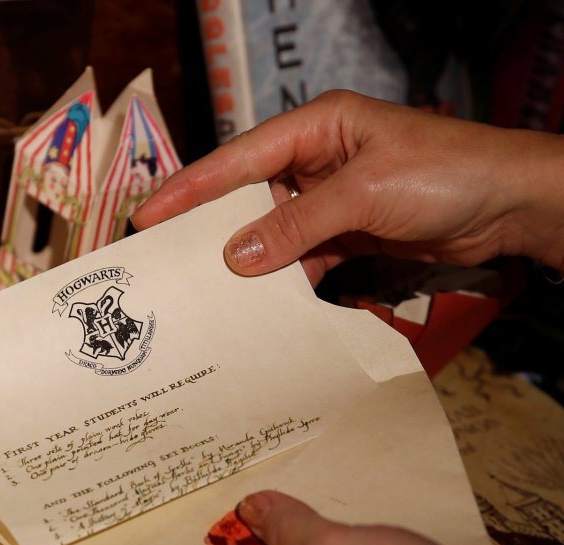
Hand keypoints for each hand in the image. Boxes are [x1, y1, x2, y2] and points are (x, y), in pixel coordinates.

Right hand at [130, 90, 563, 283]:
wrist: (513, 205)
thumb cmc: (445, 176)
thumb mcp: (363, 194)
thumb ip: (296, 226)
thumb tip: (234, 258)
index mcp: (316, 127)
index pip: (238, 159)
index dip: (190, 190)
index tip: (147, 218)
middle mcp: (317, 157)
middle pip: (248, 194)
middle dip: (209, 226)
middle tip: (163, 257)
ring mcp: (333, 195)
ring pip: (272, 229)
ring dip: (247, 259)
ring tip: (204, 288)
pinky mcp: (350, 228)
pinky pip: (303, 253)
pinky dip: (285, 275)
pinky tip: (260, 300)